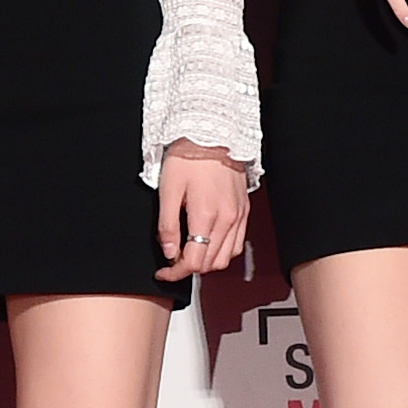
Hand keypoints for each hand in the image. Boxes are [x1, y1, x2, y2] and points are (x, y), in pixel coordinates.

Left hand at [156, 143, 249, 279]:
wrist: (213, 134)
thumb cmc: (188, 158)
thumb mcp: (168, 190)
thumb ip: (168, 225)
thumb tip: (169, 253)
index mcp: (206, 215)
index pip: (194, 261)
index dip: (175, 272)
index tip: (163, 271)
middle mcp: (227, 220)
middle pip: (210, 264)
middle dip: (188, 268)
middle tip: (172, 261)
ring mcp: (239, 216)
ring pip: (226, 258)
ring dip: (206, 262)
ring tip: (189, 252)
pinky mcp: (244, 211)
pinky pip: (237, 244)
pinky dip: (222, 251)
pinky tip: (208, 242)